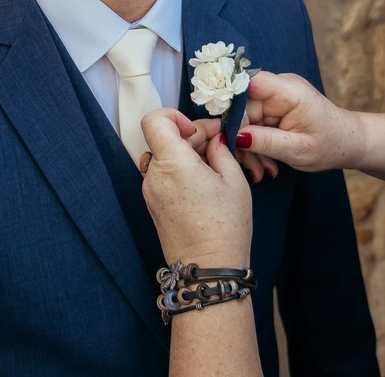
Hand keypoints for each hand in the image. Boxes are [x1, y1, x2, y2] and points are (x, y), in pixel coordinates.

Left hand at [141, 108, 251, 265]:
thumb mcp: (233, 181)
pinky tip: (206, 182)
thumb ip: (221, 150)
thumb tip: (215, 138)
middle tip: (220, 144)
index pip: (155, 120)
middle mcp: (154, 174)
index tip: (196, 129)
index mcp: (172, 162)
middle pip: (165, 138)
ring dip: (188, 154)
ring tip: (216, 167)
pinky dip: (182, 170)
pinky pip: (165, 175)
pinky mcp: (154, 203)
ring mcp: (151, 190)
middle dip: (192, 136)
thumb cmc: (224, 227)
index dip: (175, 116)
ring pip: (166, 157)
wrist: (208, 269)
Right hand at [239, 71, 365, 171]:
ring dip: (250, 147)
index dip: (232, 107)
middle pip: (243, 108)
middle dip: (243, 140)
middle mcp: (279, 86)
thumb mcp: (297, 150)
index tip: (228, 138)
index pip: (248, 85)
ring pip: (246, 119)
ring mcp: (276, 95)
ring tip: (264, 171)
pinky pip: (254, 123)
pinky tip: (267, 163)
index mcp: (289, 91)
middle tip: (253, 170)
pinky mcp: (274, 106)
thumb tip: (234, 137)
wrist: (348, 142)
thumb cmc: (330, 145)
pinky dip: (257, 144)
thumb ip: (265, 141)